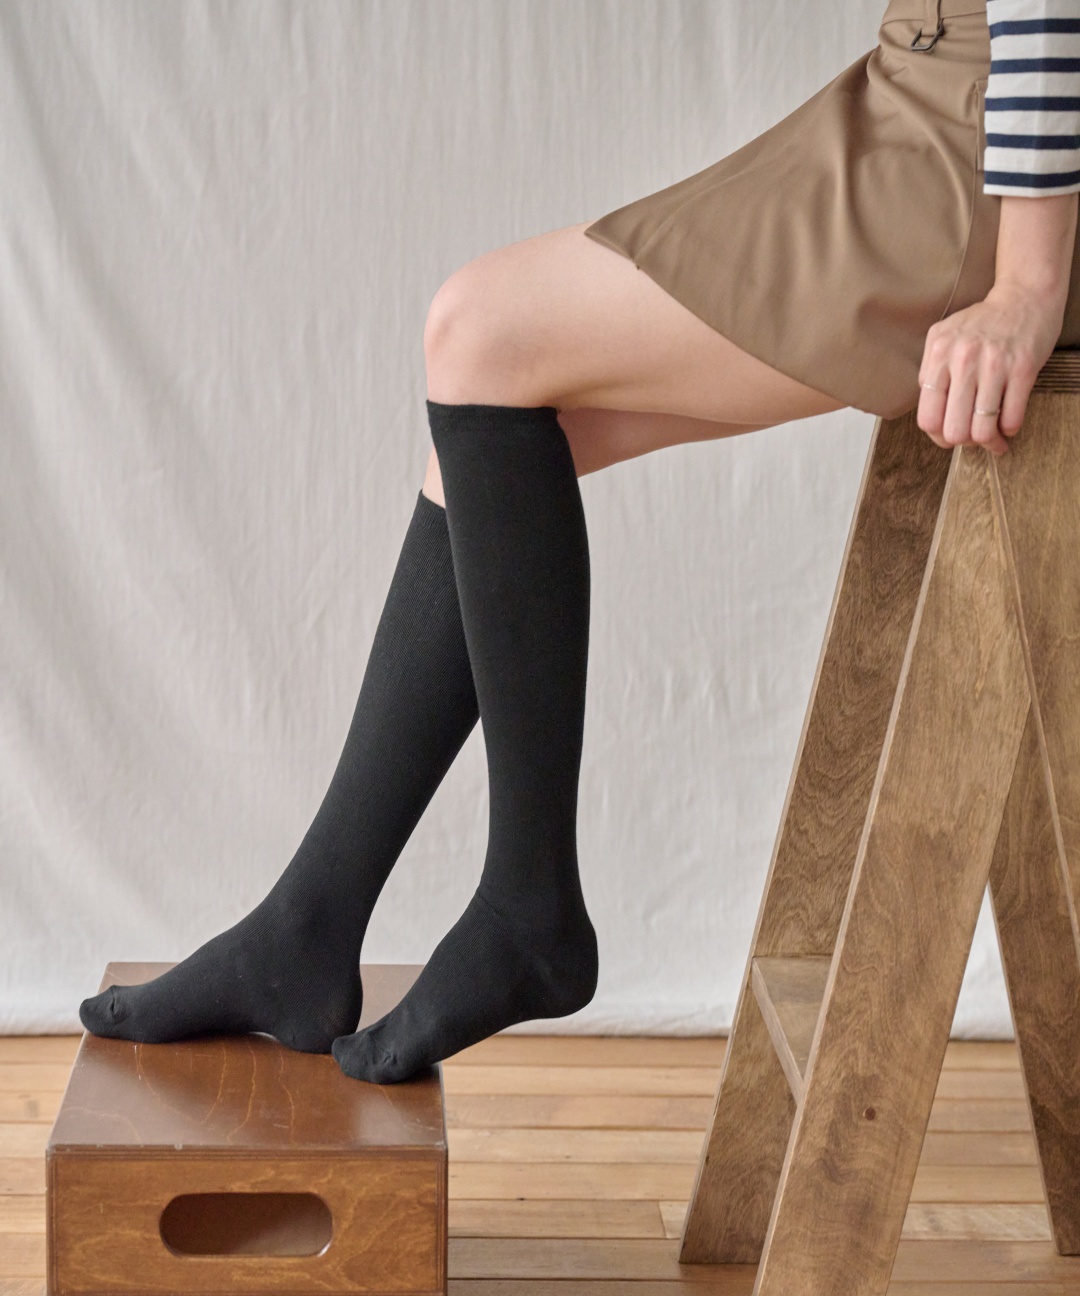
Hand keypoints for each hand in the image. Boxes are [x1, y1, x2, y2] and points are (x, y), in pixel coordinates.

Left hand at [916, 280, 1060, 456]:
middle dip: (963, 443)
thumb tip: (930, 409)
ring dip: (989, 442)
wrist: (1024, 297)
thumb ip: (929, 371)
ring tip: (993, 439)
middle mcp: (963, 360)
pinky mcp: (1022, 368)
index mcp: (939, 355)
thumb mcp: (942, 338)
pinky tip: (1009, 424)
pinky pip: (1011, 418)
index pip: (928, 418)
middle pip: (954, 430)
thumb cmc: (981, 323)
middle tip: (972, 439)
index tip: (949, 437)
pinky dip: (1009, 429)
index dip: (938, 437)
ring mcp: (994, 364)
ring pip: (983, 429)